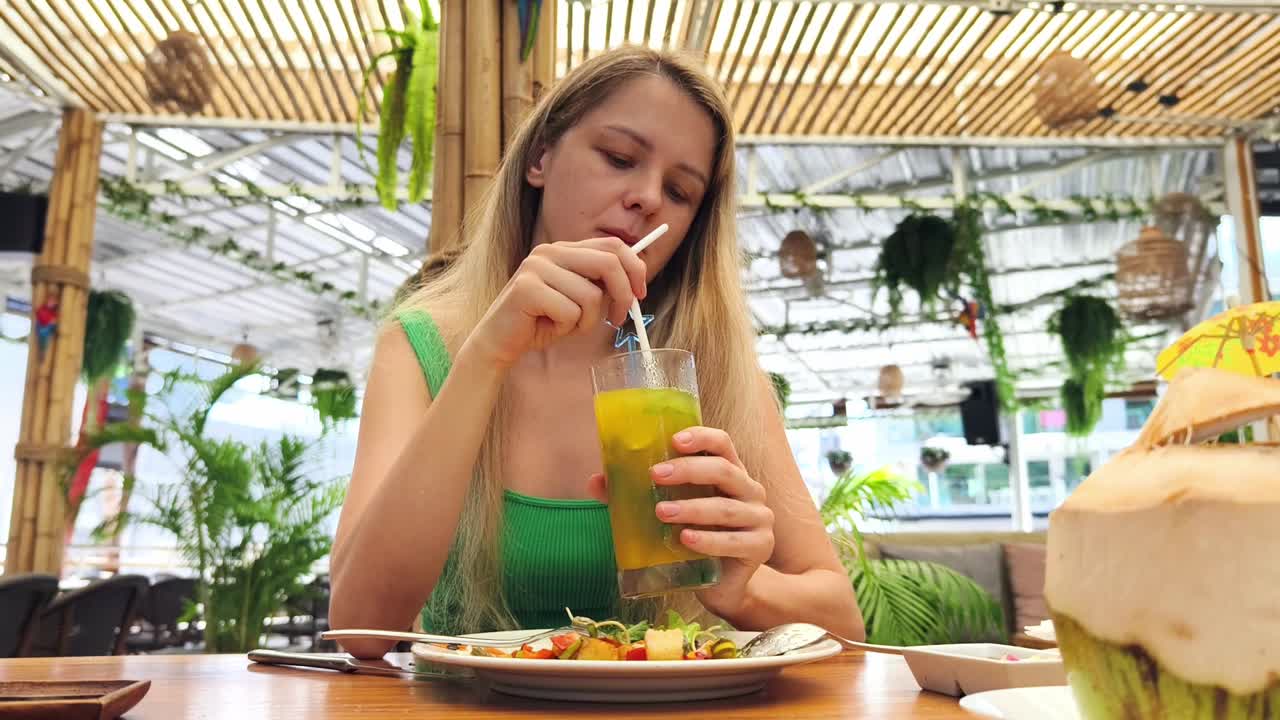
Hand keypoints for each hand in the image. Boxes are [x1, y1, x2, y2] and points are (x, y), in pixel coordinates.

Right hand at [469, 238, 646, 368]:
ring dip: (586, 321)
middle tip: (618, 318)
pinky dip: (566, 328)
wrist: (501, 341)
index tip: (639, 294)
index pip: (612, 245)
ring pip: (590, 295)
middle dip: (622, 295)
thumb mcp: (578, 301)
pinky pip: (570, 312)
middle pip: (608, 263)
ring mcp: (536, 267)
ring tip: (566, 325)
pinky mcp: (526, 288)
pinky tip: (548, 327)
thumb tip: (635, 283)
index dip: (634, 268)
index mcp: (564, 249)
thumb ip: (600, 286)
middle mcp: (550, 251)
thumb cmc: (542, 322)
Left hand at [587, 427, 774, 617]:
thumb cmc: (695, 540)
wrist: (723, 585)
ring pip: (726, 508)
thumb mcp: (670, 513)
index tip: (674, 441)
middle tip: (656, 475)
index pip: (723, 444)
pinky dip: (708, 540)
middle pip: (724, 470)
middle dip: (688, 471)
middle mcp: (749, 491)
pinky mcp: (760, 547)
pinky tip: (685, 540)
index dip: (701, 437)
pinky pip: (733, 542)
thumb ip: (636, 496)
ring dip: (692, 508)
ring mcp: (759, 519)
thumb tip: (595, 481)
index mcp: (730, 473)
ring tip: (661, 512)